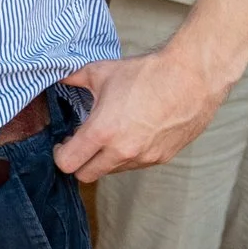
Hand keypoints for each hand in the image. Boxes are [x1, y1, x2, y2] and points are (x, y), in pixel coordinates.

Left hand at [52, 47, 229, 181]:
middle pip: (86, 175)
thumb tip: (55, 76)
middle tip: (80, 142)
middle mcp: (122, 151)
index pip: (68, 164)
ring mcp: (144, 158)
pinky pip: (134, 165)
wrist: (192, 79)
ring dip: (103, 158)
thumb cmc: (145, 74)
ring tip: (108, 134)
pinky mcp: (161, 158)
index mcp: (103, 132)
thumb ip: (72, 78)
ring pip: (111, 171)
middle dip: (78, 162)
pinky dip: (125, 155)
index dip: (60, 154)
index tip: (63, 142)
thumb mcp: (100, 72)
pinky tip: (129, 134)